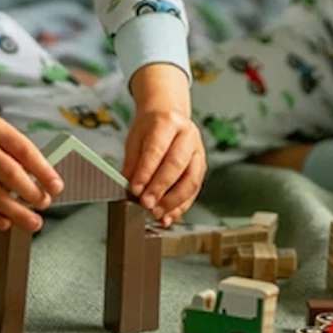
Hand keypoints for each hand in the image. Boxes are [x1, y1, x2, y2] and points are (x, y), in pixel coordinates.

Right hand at [0, 69, 63, 232]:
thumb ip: (13, 148)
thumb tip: (38, 175)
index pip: (25, 151)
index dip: (43, 171)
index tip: (57, 186)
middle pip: (10, 175)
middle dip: (31, 193)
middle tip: (45, 204)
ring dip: (16, 212)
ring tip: (33, 222)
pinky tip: (5, 223)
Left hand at [122, 64, 206, 226]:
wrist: (169, 115)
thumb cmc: (150, 128)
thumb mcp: (135, 138)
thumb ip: (133, 163)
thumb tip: (130, 189)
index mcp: (168, 122)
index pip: (157, 149)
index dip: (146, 171)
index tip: (135, 189)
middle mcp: (188, 135)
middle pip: (176, 164)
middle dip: (160, 188)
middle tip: (146, 204)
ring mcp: (198, 151)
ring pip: (191, 179)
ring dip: (173, 201)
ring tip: (157, 213)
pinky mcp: (202, 166)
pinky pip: (194, 190)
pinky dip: (181, 206)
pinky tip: (168, 216)